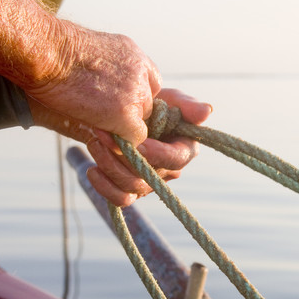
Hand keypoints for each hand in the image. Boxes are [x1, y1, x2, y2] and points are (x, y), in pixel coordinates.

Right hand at [24, 24, 160, 145]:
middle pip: (146, 104)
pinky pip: (135, 138)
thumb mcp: (90, 52)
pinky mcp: (125, 113)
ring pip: (141, 121)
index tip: (114, 103)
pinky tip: (100, 134)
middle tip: (100, 115)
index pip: (148, 84)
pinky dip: (121, 142)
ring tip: (94, 121)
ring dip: (121, 126)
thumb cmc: (52, 50)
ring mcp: (136, 92)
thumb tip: (103, 91)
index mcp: (134, 55)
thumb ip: (107, 70)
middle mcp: (141, 72)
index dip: (133, 98)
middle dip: (127, 113)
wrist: (45, 51)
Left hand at [28, 88, 211, 205]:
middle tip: (102, 134)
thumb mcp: (169, 98)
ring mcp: (150, 183)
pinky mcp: (130, 190)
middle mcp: (169, 170)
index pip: (177, 159)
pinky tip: (91, 169)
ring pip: (133, 187)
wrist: (121, 113)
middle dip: (124, 156)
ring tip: (94, 142)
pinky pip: (121, 199)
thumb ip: (186, 105)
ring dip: (110, 166)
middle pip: (151, 176)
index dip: (158, 154)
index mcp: (184, 149)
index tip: (138, 143)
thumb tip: (207, 111)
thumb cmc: (150, 103)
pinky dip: (104, 187)